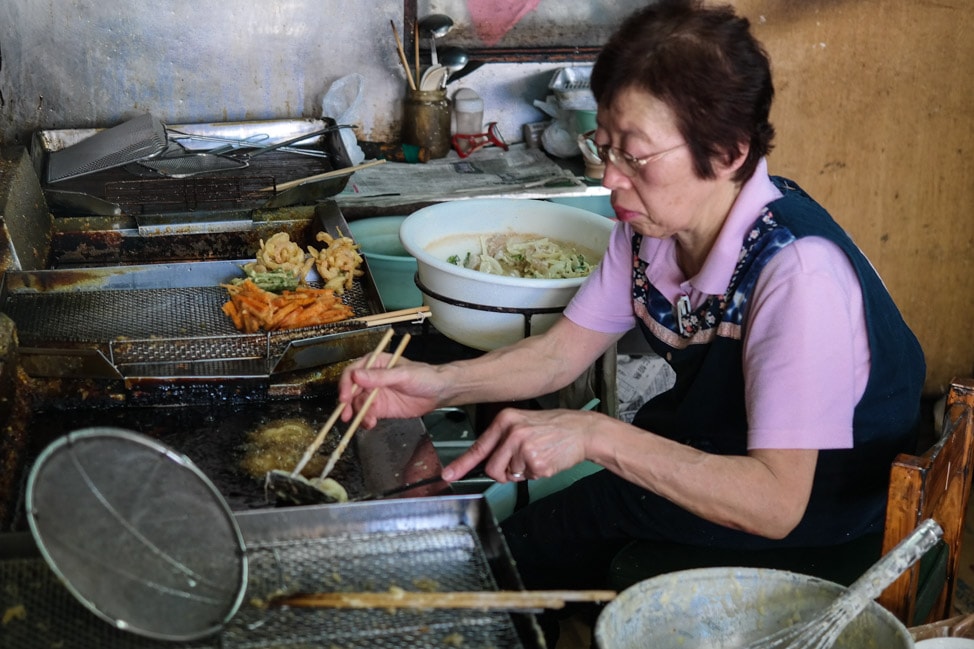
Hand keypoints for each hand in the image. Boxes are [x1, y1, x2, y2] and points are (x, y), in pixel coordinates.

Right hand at [337, 355, 444, 427]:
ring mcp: (375, 394)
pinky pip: (367, 415)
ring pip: (357, 405)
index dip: (345, 385)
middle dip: (346, 404)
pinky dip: (365, 420)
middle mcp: (371, 379)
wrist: (439, 392)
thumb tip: (356, 376)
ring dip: (358, 414)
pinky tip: (371, 424)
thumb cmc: (424, 376)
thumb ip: (379, 377)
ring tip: (368, 421)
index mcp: (375, 364)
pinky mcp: (381, 408)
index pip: (352, 372)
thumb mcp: (402, 375)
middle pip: (351, 391)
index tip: (344, 398)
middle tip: (346, 416)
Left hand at [441, 407, 593, 482]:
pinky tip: (548, 459)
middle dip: (504, 473)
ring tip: (539, 455)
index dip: (462, 464)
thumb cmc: (554, 427)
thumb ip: (503, 440)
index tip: (449, 475)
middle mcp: (512, 432)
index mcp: (506, 419)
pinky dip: (537, 474)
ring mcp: (524, 447)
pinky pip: (528, 478)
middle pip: (493, 468)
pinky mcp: (537, 462)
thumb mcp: (524, 423)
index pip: (479, 446)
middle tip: (521, 464)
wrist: (582, 430)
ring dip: (523, 472)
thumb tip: (487, 463)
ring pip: (511, 475)